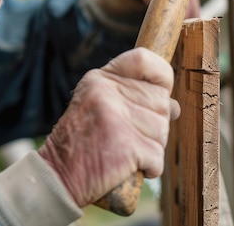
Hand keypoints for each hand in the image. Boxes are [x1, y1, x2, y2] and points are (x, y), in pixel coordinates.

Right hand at [37, 47, 178, 206]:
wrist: (58, 174)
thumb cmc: (82, 142)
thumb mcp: (98, 107)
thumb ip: (133, 98)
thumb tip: (174, 106)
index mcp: (100, 79)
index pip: (143, 59)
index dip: (162, 75)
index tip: (161, 89)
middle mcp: (107, 91)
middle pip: (161, 101)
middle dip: (154, 124)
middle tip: (127, 135)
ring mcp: (116, 116)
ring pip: (163, 130)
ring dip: (151, 147)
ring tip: (124, 151)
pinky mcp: (125, 144)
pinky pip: (158, 155)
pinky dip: (149, 167)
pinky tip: (128, 166)